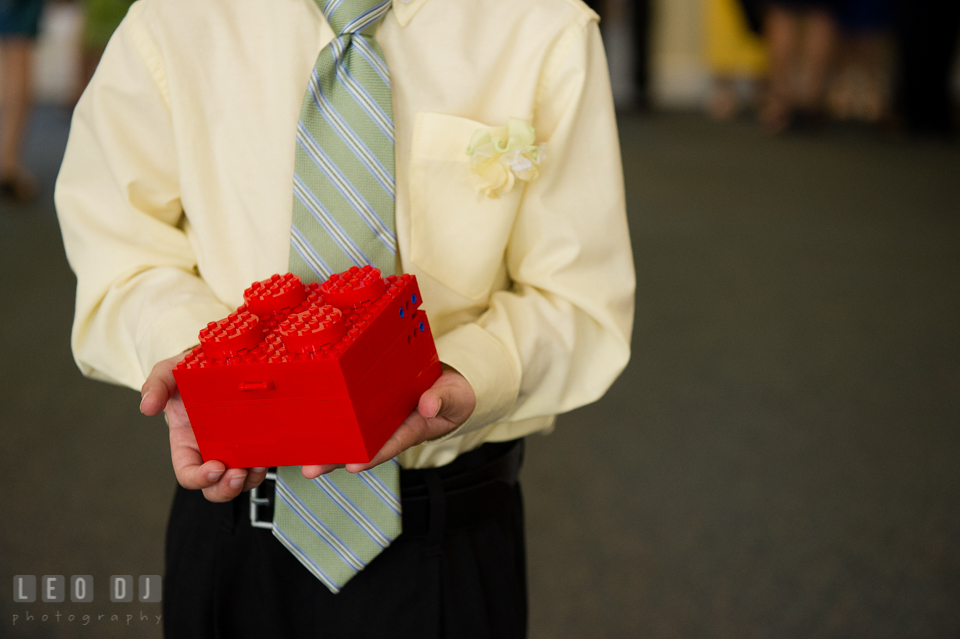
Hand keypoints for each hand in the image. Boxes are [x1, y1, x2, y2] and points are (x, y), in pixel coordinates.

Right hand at [140, 352, 267, 501]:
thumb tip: (147, 407)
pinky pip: (261, 462)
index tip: (215, 467)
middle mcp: (211, 451)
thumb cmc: (192, 371)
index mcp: (186, 444)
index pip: (189, 475)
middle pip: (215, 487)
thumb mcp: (169, 372)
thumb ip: (156, 385)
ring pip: (242, 480)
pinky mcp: (256, 440)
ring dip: (251, 480)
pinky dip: (266, 464)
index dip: (200, 479)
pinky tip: (270, 454)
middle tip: (238, 475)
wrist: (219, 359)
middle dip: (226, 488)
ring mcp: (235, 448)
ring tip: (258, 464)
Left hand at [300, 366, 475, 477]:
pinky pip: (349, 415)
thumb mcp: (456, 397)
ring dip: (327, 446)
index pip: (389, 445)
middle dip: (336, 461)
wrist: (450, 385)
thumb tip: (428, 406)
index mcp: (412, 428)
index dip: (372, 456)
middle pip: (361, 448)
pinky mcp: (371, 403)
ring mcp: (380, 418)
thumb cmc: (453, 395)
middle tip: (311, 470)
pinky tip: (306, 429)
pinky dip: (330, 421)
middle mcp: (391, 428)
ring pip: (350, 436)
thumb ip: (443, 400)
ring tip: (302, 460)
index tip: (353, 466)